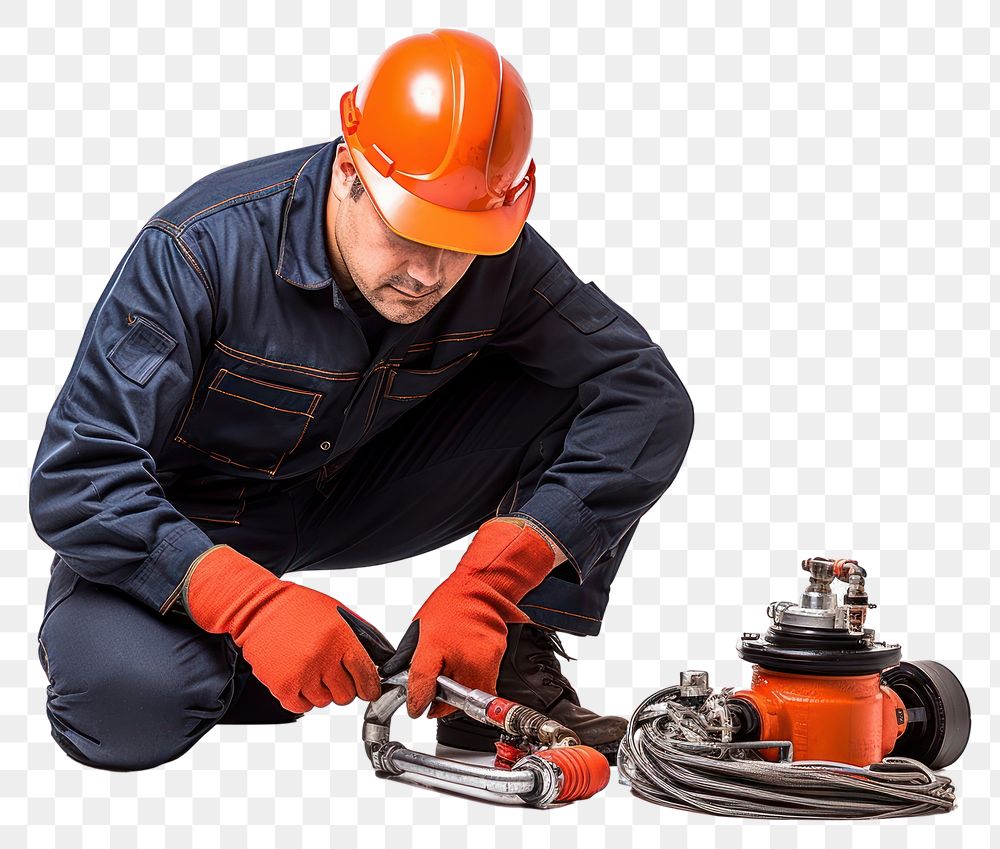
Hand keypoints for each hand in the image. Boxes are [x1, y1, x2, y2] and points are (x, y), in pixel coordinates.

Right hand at [185, 545, 394, 712]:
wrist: (258, 609)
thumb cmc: (299, 608)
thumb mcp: (338, 614)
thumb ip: (361, 638)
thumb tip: (381, 661)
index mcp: (340, 637)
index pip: (366, 675)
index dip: (370, 686)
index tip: (369, 690)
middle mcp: (323, 657)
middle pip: (346, 695)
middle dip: (343, 687)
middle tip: (333, 674)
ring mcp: (302, 673)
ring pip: (325, 702)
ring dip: (321, 691)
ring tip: (312, 670)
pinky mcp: (282, 685)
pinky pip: (302, 707)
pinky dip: (302, 698)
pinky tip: (299, 680)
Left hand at [379, 518, 555, 718]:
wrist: (480, 589)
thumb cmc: (449, 604)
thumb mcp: (418, 628)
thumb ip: (410, 657)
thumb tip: (397, 678)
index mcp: (435, 645)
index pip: (423, 684)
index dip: (417, 702)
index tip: (416, 709)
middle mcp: (460, 654)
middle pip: (450, 698)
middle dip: (441, 702)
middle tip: (435, 698)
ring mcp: (482, 658)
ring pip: (470, 696)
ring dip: (460, 696)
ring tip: (453, 679)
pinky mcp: (497, 659)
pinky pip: (486, 684)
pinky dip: (476, 683)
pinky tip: (468, 667)